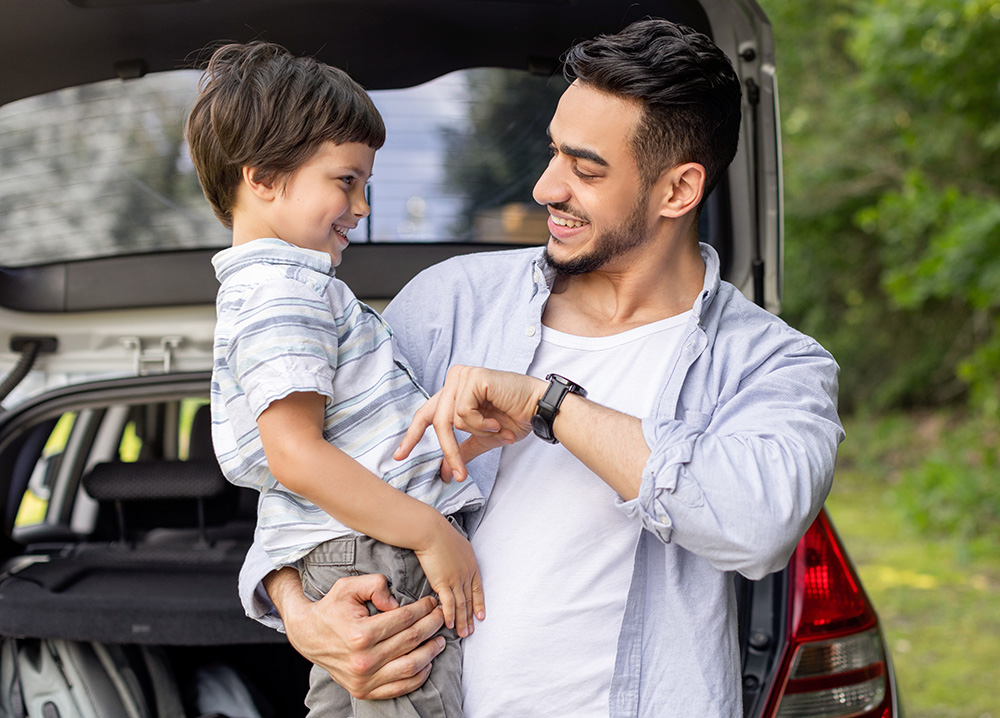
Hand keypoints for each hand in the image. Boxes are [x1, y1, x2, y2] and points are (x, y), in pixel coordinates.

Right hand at [266, 568, 445, 699]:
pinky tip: (426, 662)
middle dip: (432, 626)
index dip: (423, 609)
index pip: (404, 619)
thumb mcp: (349, 586)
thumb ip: (375, 585)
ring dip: (431, 652)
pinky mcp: (364, 690)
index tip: (432, 602)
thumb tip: (397, 602)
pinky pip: (400, 688)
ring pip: (411, 667)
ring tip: (440, 640)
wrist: (307, 634)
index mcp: (361, 634)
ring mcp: (364, 679)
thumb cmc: (331, 608)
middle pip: (411, 641)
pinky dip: (418, 676)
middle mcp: (363, 660)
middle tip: (441, 616)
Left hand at [396, 365, 543, 480]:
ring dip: (477, 432)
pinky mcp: (472, 377)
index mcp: (452, 391)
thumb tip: (444, 473)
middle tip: (459, 476)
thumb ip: (461, 452)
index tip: (400, 456)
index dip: (412, 436)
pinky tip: (496, 419)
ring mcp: (462, 376)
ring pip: (451, 420)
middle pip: (436, 421)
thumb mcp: (481, 439)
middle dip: (449, 450)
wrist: (538, 409)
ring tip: (496, 428)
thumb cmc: (514, 418)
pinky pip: (464, 413)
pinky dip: (481, 424)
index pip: (425, 414)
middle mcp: (454, 379)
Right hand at [413, 516, 484, 637]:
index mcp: (472, 565)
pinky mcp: (443, 583)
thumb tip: (458, 562)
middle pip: (470, 600)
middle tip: (470, 632)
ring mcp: (456, 580)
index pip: (478, 589)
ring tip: (462, 634)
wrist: (431, 532)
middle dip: (470, 617)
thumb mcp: (459, 545)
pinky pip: (449, 603)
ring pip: (461, 605)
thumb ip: (461, 558)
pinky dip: (449, 615)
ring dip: (461, 621)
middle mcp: (466, 574)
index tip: (481, 616)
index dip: (479, 604)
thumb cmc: (441, 535)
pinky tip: (448, 624)